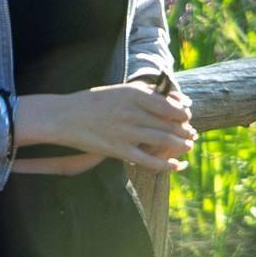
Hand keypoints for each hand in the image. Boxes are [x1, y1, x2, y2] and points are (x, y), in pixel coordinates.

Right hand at [14, 75, 195, 170]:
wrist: (64, 116)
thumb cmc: (93, 102)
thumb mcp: (121, 90)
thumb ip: (147, 94)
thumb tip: (176, 100)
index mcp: (134, 94)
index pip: (171, 106)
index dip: (184, 114)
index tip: (187, 117)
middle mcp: (133, 112)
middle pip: (170, 124)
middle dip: (185, 131)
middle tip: (191, 134)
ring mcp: (127, 132)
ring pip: (164, 141)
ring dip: (181, 145)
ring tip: (188, 146)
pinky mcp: (119, 151)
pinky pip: (149, 160)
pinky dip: (166, 165)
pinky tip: (176, 165)